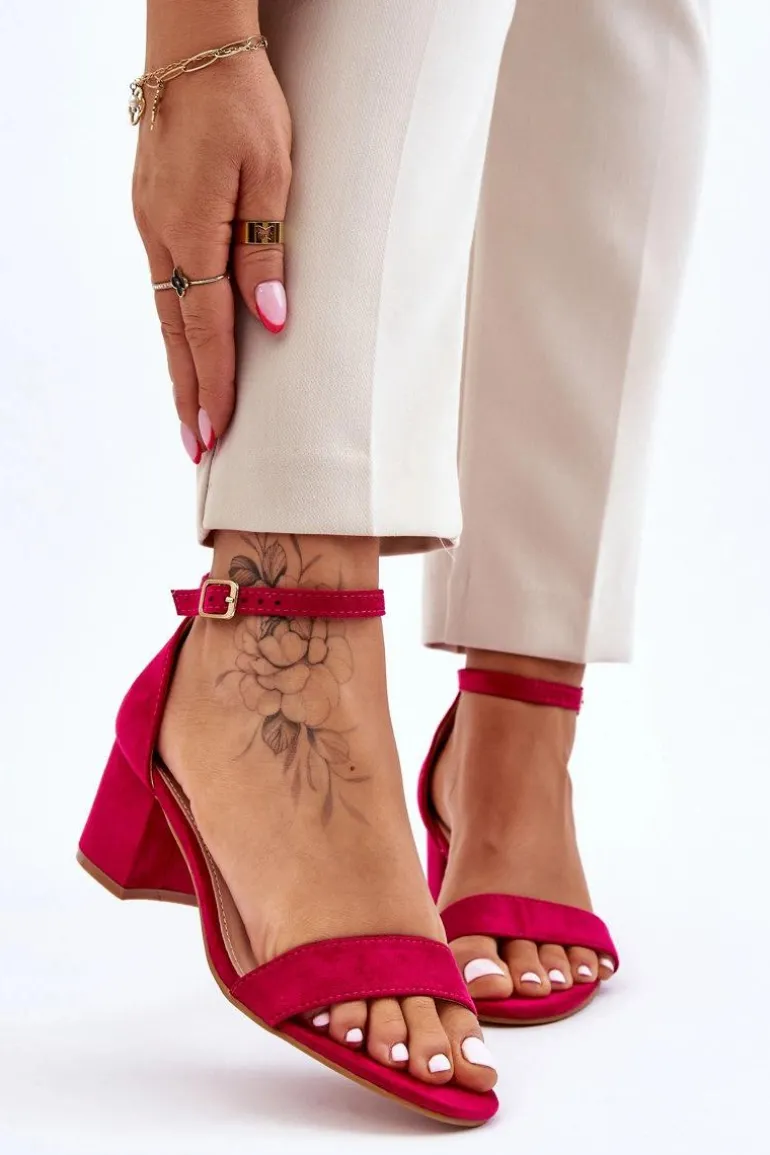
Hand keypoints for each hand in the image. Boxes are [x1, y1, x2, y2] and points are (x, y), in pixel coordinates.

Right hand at [132, 38, 290, 458]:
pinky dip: (174, 326)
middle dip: (188, 394)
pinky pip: (164, 284)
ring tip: (190, 411)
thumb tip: (268, 321)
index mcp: (192, 231)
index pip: (205, 330)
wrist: (195, 44)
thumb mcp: (271, 174)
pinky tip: (183, 346)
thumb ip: (266, 251)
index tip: (216, 433)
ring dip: (179, 366)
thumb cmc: (241, 101)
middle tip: (196, 447)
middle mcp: (162, 235)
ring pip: (164, 313)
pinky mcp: (154, 211)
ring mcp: (151, 224)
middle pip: (175, 334)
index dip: (214, 386)